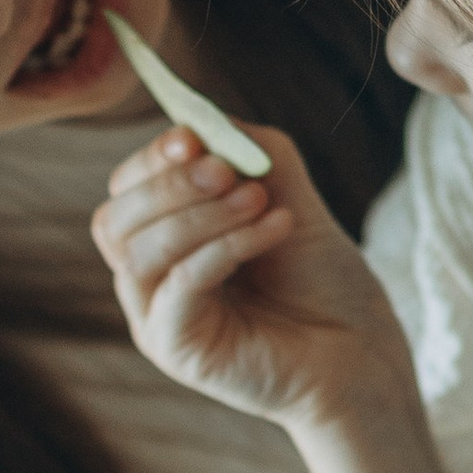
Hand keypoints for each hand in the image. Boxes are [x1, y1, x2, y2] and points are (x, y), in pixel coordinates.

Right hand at [93, 122, 415, 433]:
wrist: (358, 348)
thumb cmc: (320, 278)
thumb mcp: (286, 197)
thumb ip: (248, 153)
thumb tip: (204, 122)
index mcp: (164, 241)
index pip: (124, 191)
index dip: (150, 160)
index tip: (192, 137)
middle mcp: (150, 281)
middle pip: (114, 220)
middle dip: (168, 186)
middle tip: (228, 173)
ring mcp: (158, 318)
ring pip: (140, 252)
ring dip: (200, 215)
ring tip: (260, 202)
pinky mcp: (178, 349)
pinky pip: (179, 286)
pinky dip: (225, 247)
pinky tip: (276, 227)